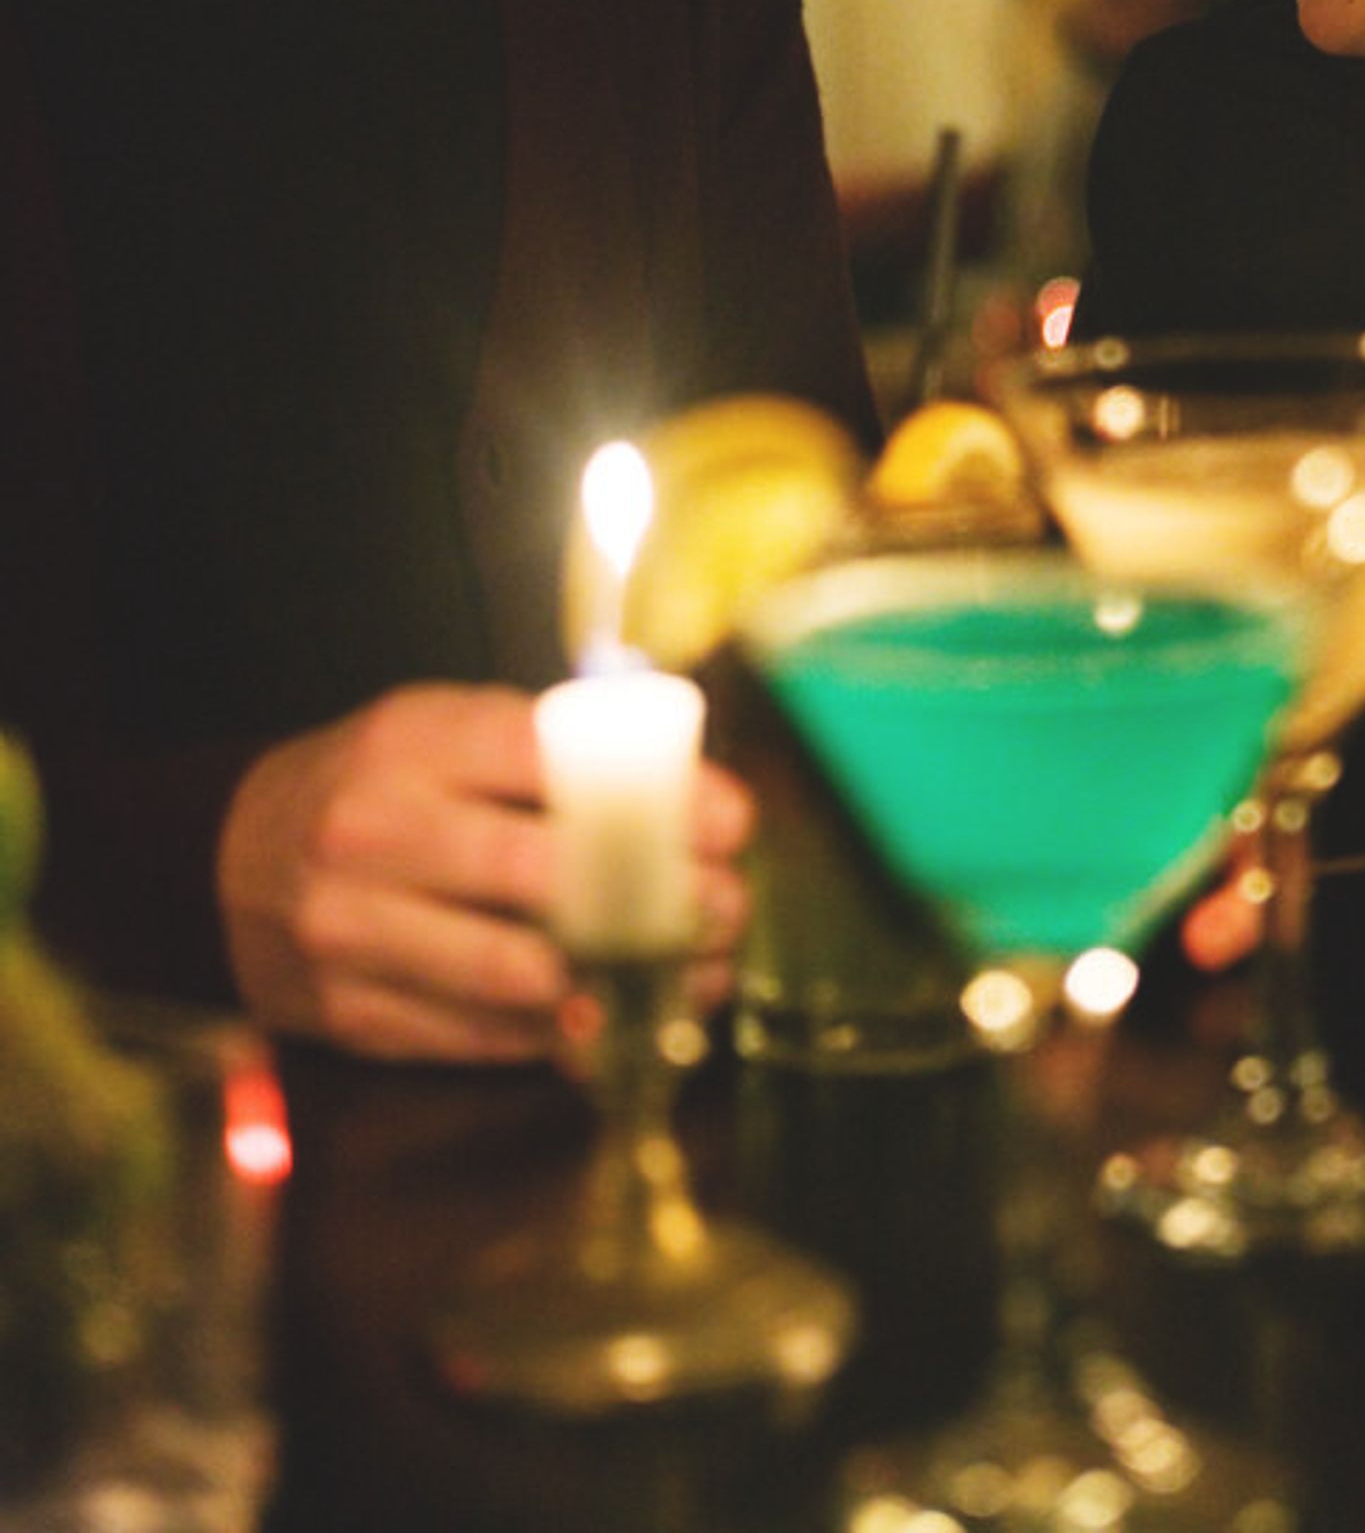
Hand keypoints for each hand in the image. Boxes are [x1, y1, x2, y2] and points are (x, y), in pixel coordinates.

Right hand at [217, 683, 754, 1062]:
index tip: (733, 821)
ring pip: (517, 973)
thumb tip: (678, 776)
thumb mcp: (439, 730)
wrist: (227, 863)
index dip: (658, 794)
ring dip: (626, 981)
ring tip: (702, 973)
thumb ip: (540, 748)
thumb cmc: (373, 786)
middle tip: (729, 906)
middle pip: (541, 872)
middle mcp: (377, 834)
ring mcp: (357, 932)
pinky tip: (629, 1020)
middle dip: (656, 897)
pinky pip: (483, 1037)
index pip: (554, 761)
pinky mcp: (357, 1016)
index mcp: (415, 744)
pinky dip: (565, 1035)